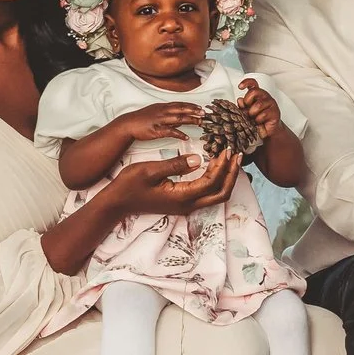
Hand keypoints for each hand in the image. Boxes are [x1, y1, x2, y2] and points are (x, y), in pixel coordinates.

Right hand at [104, 150, 241, 216]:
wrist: (117, 202)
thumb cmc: (130, 184)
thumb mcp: (150, 170)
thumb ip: (176, 164)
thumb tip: (199, 158)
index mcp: (182, 197)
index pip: (212, 182)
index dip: (222, 165)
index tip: (227, 148)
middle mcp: (188, 205)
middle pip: (221, 193)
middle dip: (232, 174)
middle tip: (236, 154)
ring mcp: (186, 206)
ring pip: (217, 196)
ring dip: (226, 178)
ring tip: (230, 158)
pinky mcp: (183, 203)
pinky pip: (208, 194)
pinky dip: (217, 180)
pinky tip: (216, 165)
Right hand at [120, 102, 206, 140]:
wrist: (128, 124)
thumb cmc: (141, 119)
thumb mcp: (156, 112)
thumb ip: (168, 115)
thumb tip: (180, 118)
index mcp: (162, 106)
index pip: (180, 104)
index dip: (191, 105)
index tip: (201, 107)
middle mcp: (162, 111)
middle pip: (181, 109)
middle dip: (194, 110)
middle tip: (204, 113)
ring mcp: (159, 120)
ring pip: (178, 118)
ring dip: (190, 120)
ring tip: (200, 122)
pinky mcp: (156, 130)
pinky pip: (170, 131)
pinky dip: (179, 133)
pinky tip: (186, 136)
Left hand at [236, 78, 282, 140]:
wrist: (267, 130)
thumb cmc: (257, 119)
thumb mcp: (246, 112)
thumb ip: (243, 106)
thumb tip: (240, 100)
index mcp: (258, 95)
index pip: (253, 83)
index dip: (246, 82)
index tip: (240, 87)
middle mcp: (264, 97)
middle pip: (254, 91)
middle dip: (247, 101)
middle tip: (248, 108)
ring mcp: (271, 103)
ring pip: (258, 104)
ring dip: (252, 113)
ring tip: (253, 117)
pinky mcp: (275, 112)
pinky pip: (263, 115)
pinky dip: (258, 120)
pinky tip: (259, 121)